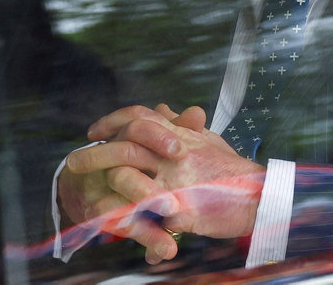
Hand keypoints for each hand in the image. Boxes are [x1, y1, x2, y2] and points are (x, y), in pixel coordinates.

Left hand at [63, 104, 264, 261]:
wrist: (260, 195)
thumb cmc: (234, 170)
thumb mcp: (208, 141)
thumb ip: (182, 126)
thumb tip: (161, 108)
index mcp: (182, 135)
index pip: (140, 117)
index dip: (112, 121)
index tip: (94, 131)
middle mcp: (176, 153)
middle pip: (125, 145)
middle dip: (94, 155)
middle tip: (73, 163)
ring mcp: (178, 180)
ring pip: (127, 178)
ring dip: (101, 188)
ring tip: (82, 197)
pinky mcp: (182, 208)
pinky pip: (144, 215)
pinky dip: (123, 220)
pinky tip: (105, 225)